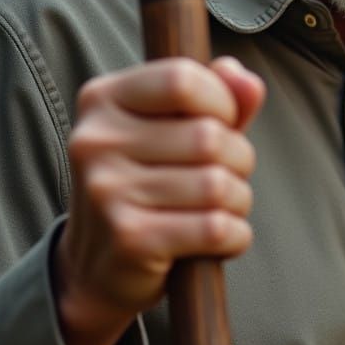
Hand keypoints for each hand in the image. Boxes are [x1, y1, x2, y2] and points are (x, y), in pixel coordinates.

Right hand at [53, 56, 264, 344]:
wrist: (99, 266)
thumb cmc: (152, 183)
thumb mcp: (179, 129)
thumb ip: (220, 99)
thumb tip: (248, 82)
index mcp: (103, 100)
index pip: (182, 79)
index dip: (222, 103)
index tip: (222, 124)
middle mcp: (96, 142)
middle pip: (210, 137)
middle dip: (239, 160)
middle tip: (221, 178)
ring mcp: (107, 191)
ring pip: (219, 185)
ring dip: (238, 202)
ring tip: (217, 209)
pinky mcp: (129, 239)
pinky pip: (217, 229)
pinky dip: (235, 236)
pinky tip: (218, 239)